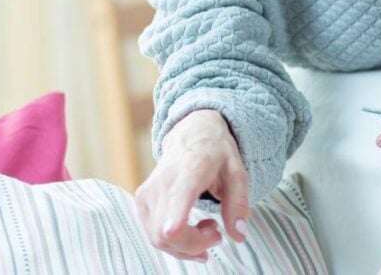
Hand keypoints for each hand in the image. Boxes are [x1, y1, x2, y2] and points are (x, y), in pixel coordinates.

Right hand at [134, 109, 249, 262]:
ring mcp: (148, 193)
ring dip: (187, 246)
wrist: (193, 132)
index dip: (172, 220)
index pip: (176, 197)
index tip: (174, 232)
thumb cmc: (217, 152)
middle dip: (195, 245)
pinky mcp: (142, 202)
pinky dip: (175, 243)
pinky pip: (154, 236)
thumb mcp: (237, 172)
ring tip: (209, 227)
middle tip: (217, 233)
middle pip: (167, 231)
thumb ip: (238, 203)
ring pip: (158, 239)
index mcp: (191, 169)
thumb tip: (239, 235)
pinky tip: (192, 229)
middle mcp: (164, 181)